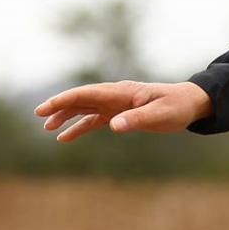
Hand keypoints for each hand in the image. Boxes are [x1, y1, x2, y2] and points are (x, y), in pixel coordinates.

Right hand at [33, 80, 212, 140]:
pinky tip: (65, 137)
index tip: (45, 108)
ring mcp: (115, 104)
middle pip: (80, 99)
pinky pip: (94, 120)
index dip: (63, 100)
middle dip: (58, 107)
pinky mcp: (119, 114)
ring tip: (48, 129)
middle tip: (38, 116)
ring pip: (84, 109)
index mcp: (120, 92)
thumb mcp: (159, 115)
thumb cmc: (177, 106)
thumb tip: (113, 126)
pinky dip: (79, 127)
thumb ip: (137, 120)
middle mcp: (114, 96)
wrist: (190, 103)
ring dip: (66, 117)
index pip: (85, 94)